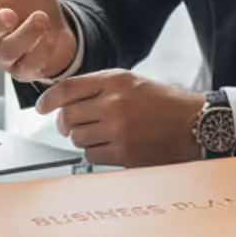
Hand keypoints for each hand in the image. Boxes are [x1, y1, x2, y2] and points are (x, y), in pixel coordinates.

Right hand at [0, 0, 77, 82]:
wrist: (62, 24)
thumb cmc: (32, 1)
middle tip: (9, 13)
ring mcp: (6, 56)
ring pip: (8, 51)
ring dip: (26, 34)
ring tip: (42, 18)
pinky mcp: (24, 70)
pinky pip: (30, 64)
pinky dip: (43, 49)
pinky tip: (51, 38)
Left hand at [33, 70, 204, 167]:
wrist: (193, 123)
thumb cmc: (163, 103)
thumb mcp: (131, 81)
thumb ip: (99, 86)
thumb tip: (64, 99)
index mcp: (114, 81)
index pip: (67, 88)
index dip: (48, 99)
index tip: (41, 107)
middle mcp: (114, 103)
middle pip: (68, 116)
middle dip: (65, 123)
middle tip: (70, 125)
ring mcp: (118, 129)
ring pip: (77, 138)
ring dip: (81, 138)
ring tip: (97, 134)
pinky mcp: (124, 153)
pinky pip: (91, 155)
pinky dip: (95, 152)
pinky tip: (108, 146)